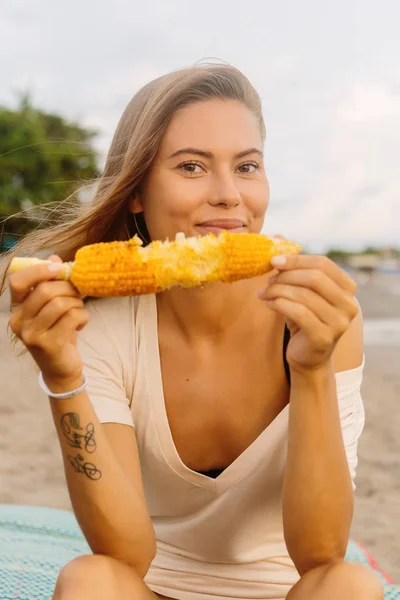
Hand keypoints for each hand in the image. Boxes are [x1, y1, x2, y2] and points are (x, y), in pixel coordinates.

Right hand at [8, 255, 88, 386]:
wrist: (60, 368)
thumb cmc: (57, 331)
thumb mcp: (52, 307)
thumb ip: (51, 282)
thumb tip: (54, 256)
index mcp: (16, 308)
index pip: (18, 281)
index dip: (39, 270)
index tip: (59, 268)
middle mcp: (18, 321)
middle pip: (45, 290)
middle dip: (68, 288)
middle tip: (78, 294)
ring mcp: (31, 334)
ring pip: (61, 303)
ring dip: (77, 303)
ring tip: (79, 311)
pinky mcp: (48, 345)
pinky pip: (73, 317)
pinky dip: (83, 316)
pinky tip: (81, 324)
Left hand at [258, 254, 357, 372]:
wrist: (308, 358)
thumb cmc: (304, 320)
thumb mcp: (302, 292)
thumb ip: (296, 268)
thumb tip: (277, 238)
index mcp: (347, 289)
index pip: (323, 264)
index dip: (297, 259)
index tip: (274, 260)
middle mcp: (349, 305)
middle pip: (315, 278)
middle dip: (286, 276)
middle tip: (268, 279)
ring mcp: (339, 323)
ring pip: (304, 295)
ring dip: (278, 290)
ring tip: (264, 293)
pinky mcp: (324, 337)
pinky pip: (299, 313)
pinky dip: (280, 304)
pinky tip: (269, 304)